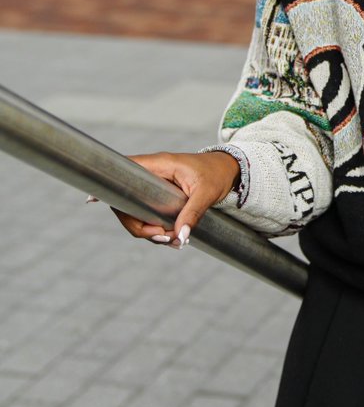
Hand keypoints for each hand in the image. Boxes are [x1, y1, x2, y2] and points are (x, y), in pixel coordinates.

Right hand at [107, 151, 238, 247]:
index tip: (91, 199)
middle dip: (140, 226)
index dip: (106, 183)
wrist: (229, 170)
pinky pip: (147, 215)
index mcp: (160, 165)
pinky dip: (156, 230)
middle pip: (126, 202)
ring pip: (136, 213)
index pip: (125, 169)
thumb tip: (180, 237)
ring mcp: (154, 186)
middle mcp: (152, 174)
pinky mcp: (159, 197)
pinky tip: (174, 239)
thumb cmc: (217, 174)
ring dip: (150, 232)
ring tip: (175, 242)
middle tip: (164, 238)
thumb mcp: (207, 193)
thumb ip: (192, 214)